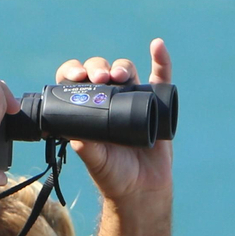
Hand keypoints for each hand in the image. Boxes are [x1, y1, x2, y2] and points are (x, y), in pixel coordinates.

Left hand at [54, 38, 173, 202]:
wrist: (142, 189)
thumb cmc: (114, 175)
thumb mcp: (97, 162)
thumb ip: (87, 149)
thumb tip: (73, 134)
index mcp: (88, 109)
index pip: (76, 83)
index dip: (73, 73)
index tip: (75, 76)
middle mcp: (110, 100)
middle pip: (102, 72)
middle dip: (98, 68)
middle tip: (98, 77)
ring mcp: (134, 100)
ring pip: (127, 72)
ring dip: (121, 67)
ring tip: (119, 75)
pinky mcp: (157, 104)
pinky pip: (161, 78)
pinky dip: (161, 60)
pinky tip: (158, 46)